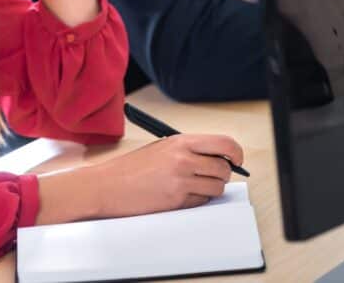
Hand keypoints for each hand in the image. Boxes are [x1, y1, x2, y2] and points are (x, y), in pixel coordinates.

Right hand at [86, 134, 243, 218]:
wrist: (106, 186)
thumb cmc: (131, 169)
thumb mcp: (161, 149)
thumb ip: (189, 150)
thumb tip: (218, 157)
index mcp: (180, 142)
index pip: (224, 143)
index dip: (236, 153)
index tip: (236, 160)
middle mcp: (183, 159)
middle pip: (224, 168)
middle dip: (222, 174)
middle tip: (212, 176)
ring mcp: (181, 181)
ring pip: (216, 187)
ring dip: (210, 189)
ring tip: (191, 186)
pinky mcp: (177, 200)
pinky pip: (201, 201)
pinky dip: (197, 200)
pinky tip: (179, 195)